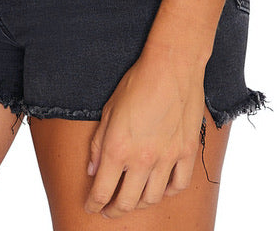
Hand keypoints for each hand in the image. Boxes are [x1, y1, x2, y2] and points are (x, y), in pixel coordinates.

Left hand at [84, 46, 206, 217]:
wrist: (171, 65)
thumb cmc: (137, 82)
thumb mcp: (108, 110)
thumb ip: (98, 144)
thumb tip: (92, 170)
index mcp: (117, 148)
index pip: (101, 191)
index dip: (93, 204)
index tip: (91, 207)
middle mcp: (142, 159)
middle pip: (127, 202)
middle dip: (114, 210)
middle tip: (109, 209)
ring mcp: (167, 158)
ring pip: (152, 198)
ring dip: (139, 202)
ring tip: (133, 197)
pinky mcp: (186, 152)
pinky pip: (179, 185)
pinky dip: (168, 191)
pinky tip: (161, 187)